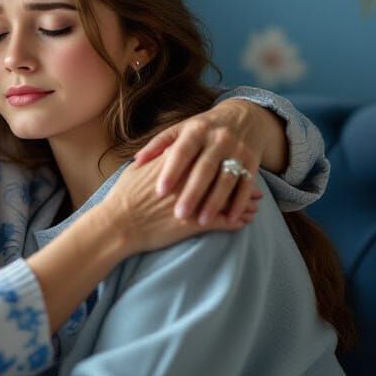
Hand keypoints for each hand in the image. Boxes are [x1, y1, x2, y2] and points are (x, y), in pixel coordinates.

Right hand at [108, 152, 261, 254]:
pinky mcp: (195, 222)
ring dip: (243, 200)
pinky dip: (236, 220)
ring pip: (227, 198)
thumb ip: (153, 158)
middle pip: (222, 174)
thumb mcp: (137, 170)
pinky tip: (245, 221)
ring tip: (256, 202)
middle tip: (253, 179)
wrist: (119, 223)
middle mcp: (190, 179)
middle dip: (239, 177)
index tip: (232, 157)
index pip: (206, 155)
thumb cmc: (123, 197)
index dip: (221, 157)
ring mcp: (195, 201)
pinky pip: (223, 221)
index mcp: (177, 163)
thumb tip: (159, 152)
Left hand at [132, 100, 272, 226]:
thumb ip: (159, 144)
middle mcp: (219, 138)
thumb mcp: (182, 129)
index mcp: (197, 130)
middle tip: (179, 213)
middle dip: (193, 192)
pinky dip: (240, 202)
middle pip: (205, 168)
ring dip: (216, 201)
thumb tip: (137, 160)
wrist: (244, 117)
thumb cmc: (203, 128)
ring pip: (227, 179)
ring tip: (203, 221)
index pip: (182, 151)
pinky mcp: (253, 162)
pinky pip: (246, 185)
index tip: (160, 191)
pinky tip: (231, 219)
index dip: (171, 171)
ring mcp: (238, 150)